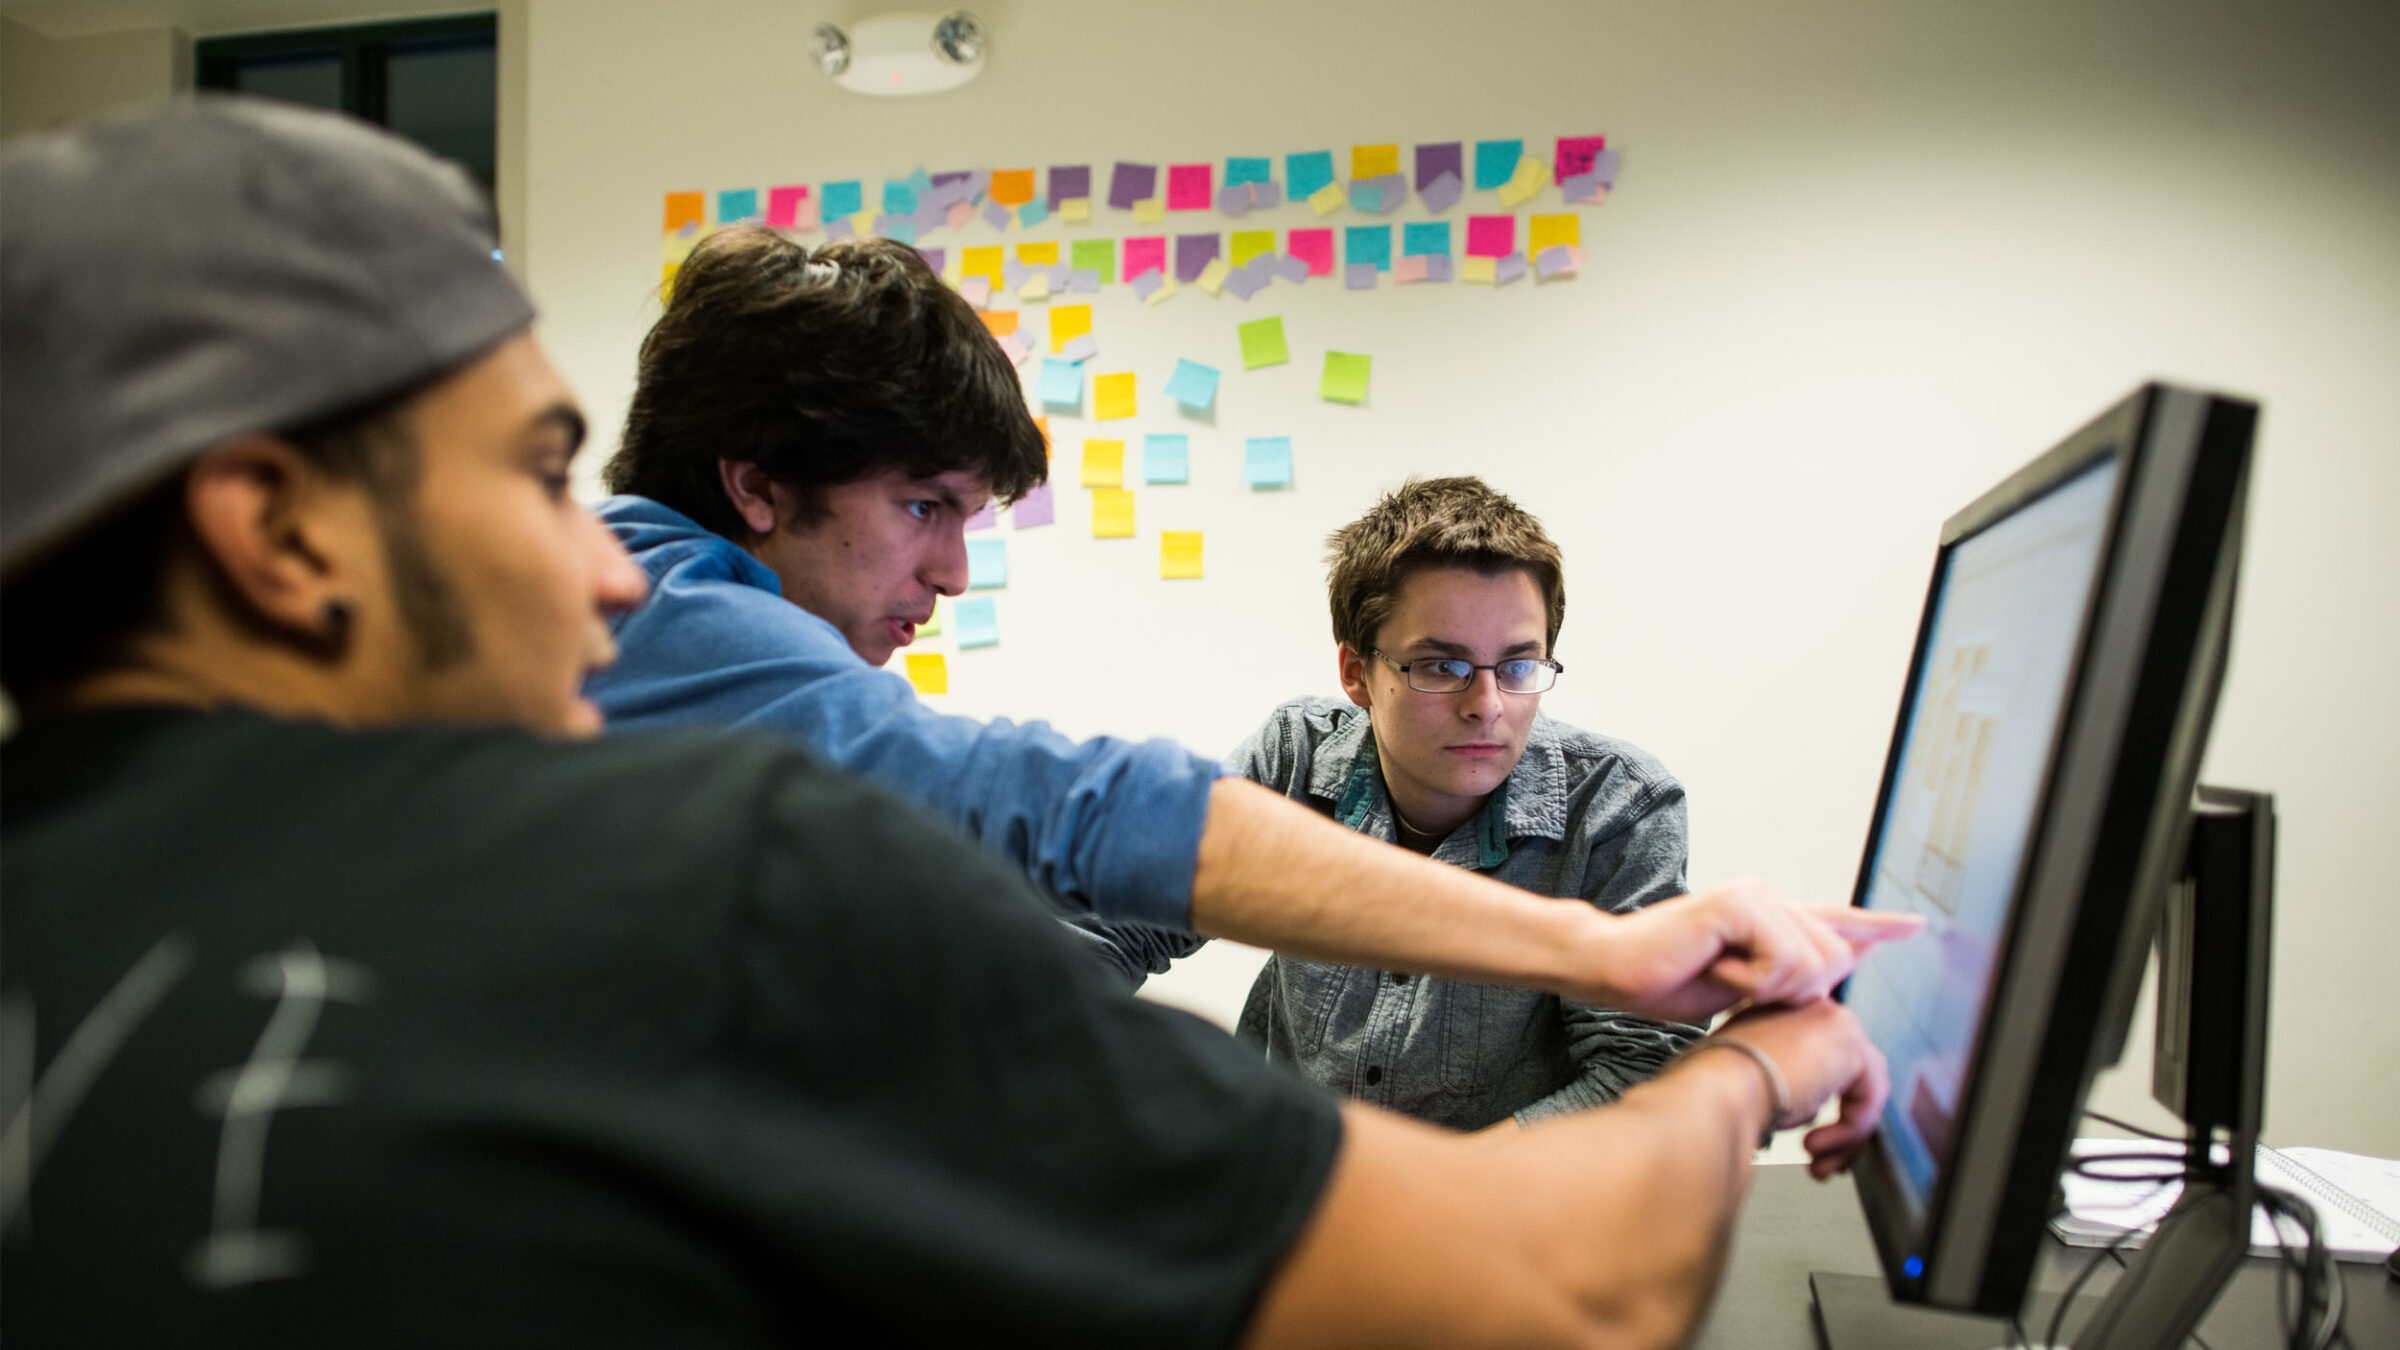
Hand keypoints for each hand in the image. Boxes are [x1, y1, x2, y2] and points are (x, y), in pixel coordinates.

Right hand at [1574, 878, 1922, 1022]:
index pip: (1834, 918)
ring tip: (1722, 976)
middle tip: (1738, 987)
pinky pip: (1782, 963)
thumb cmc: (1664, 979)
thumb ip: (1785, 977)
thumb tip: (1834, 970)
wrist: (1612, 969)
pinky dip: (1750, 983)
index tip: (1915, 926)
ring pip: (1812, 965)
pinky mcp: (1740, 903)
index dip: (1878, 925)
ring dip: (1767, 990)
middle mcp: (1767, 897)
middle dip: (1793, 992)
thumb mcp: (1740, 988)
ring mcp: (1755, 895)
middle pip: (1834, 958)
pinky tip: (1717, 968)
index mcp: (1768, 915)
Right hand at [1708, 999, 1888, 1177]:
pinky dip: (1849, 1130)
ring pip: (1864, 1087)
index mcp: (1785, 1010)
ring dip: (1844, 1134)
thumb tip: (1812, 1108)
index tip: (1812, 1139)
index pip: (1822, 1055)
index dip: (1821, 1101)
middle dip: (1841, 1124)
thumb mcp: (1756, 1077)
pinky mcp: (1852, 1046)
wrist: (1716, 1087)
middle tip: (1821, 1157)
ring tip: (1816, 1160)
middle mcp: (1812, 1007)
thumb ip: (1789, 1081)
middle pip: (1849, 1072)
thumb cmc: (1719, 1087)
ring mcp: (1835, 1022)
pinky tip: (1815, 1147)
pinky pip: (1869, 1098)